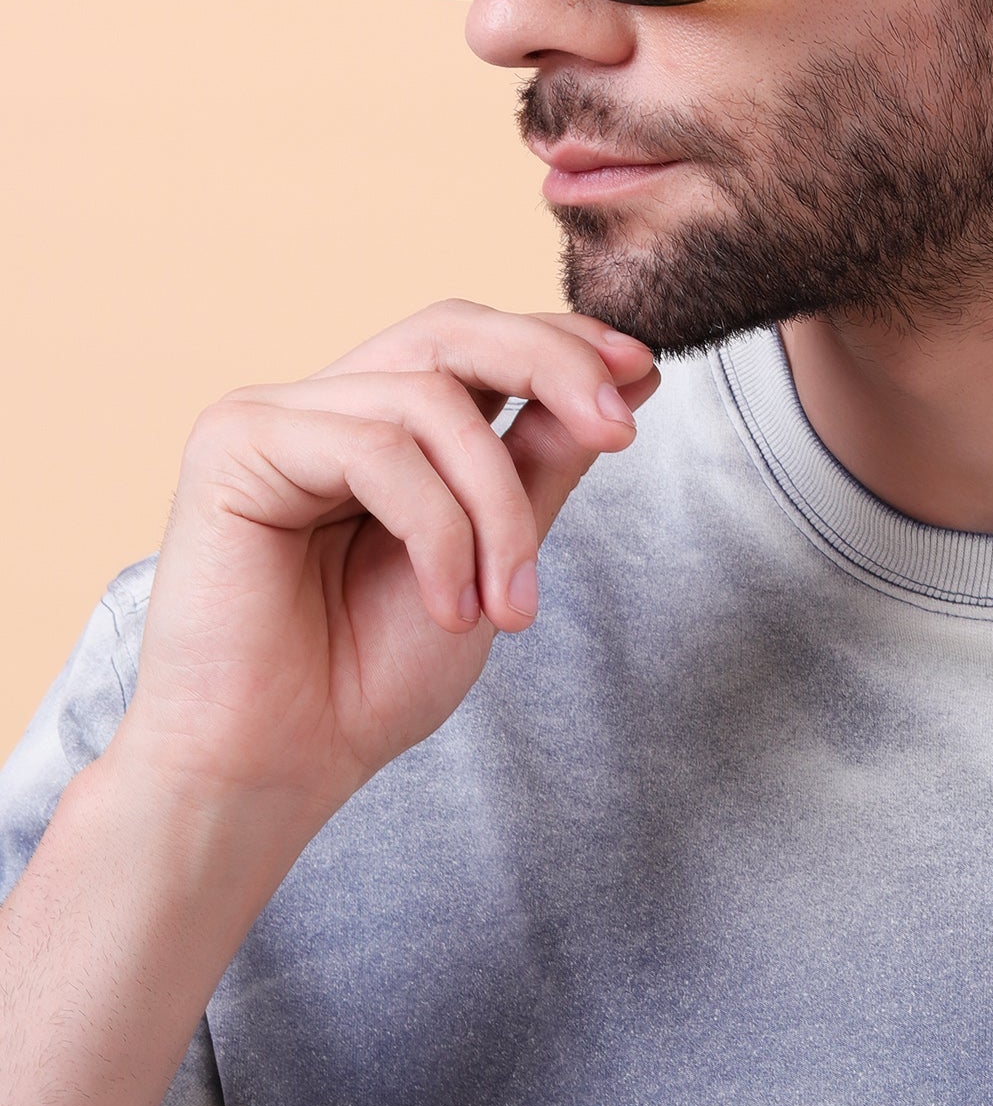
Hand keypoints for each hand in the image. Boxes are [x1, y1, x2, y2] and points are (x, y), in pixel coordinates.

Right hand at [111, 304, 658, 822]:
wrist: (273, 774)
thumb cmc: (368, 679)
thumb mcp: (496, 557)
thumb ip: (546, 460)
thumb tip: (632, 372)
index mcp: (379, 423)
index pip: (477, 343)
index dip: (560, 344)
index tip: (643, 371)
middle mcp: (325, 404)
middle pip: (452, 331)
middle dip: (551, 366)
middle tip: (620, 428)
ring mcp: (275, 416)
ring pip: (430, 402)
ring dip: (495, 508)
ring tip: (507, 607)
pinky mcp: (235, 442)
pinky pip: (376, 450)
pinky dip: (437, 531)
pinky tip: (447, 606)